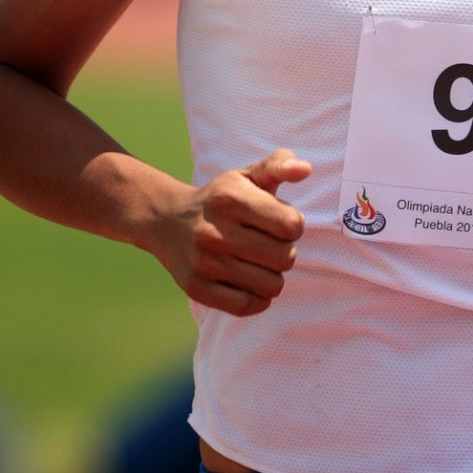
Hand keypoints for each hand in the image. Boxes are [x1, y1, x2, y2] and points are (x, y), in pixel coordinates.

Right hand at [156, 148, 309, 315]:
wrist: (167, 220)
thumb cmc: (221, 198)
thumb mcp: (247, 175)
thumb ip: (279, 166)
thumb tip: (305, 169)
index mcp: (230, 198)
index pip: (291, 225)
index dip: (294, 224)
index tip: (280, 221)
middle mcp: (214, 232)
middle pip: (286, 258)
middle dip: (285, 250)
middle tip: (269, 243)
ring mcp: (204, 263)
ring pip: (271, 285)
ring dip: (273, 275)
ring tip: (260, 261)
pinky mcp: (197, 288)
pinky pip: (248, 306)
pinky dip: (258, 298)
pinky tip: (250, 281)